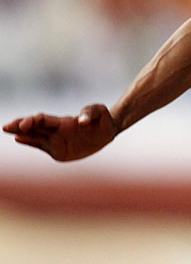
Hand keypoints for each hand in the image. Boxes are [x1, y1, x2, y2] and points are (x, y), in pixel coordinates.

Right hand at [2, 104, 119, 160]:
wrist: (107, 131)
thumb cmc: (103, 119)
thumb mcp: (100, 113)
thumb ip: (90, 113)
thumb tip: (81, 121)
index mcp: (64, 122)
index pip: (45, 120)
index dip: (33, 121)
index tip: (23, 124)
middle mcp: (56, 130)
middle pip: (35, 126)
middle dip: (20, 125)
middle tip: (6, 126)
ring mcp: (56, 140)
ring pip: (35, 135)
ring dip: (21, 133)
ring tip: (6, 128)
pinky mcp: (58, 150)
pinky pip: (41, 145)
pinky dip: (29, 142)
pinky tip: (18, 139)